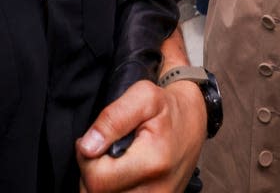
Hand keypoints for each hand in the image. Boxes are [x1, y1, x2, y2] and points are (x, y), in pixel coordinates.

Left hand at [76, 79, 205, 192]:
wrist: (192, 121)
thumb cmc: (167, 108)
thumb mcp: (143, 96)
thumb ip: (113, 118)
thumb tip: (87, 147)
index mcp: (152, 162)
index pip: (97, 179)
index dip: (87, 159)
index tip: (94, 141)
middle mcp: (156, 190)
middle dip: (93, 172)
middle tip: (105, 150)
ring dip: (102, 183)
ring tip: (114, 162)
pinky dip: (114, 189)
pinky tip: (121, 174)